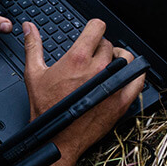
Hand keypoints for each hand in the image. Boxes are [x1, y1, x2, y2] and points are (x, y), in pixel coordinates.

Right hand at [23, 18, 145, 165]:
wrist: (57, 138)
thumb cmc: (46, 109)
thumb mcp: (34, 74)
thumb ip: (33, 46)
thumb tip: (28, 27)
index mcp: (77, 58)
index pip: (97, 27)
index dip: (94, 27)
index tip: (93, 32)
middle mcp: (97, 68)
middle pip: (108, 44)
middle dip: (100, 47)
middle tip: (93, 56)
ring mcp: (112, 84)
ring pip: (126, 58)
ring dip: (119, 57)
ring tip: (110, 64)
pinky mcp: (121, 100)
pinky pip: (138, 79)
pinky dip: (135, 74)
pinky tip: (127, 75)